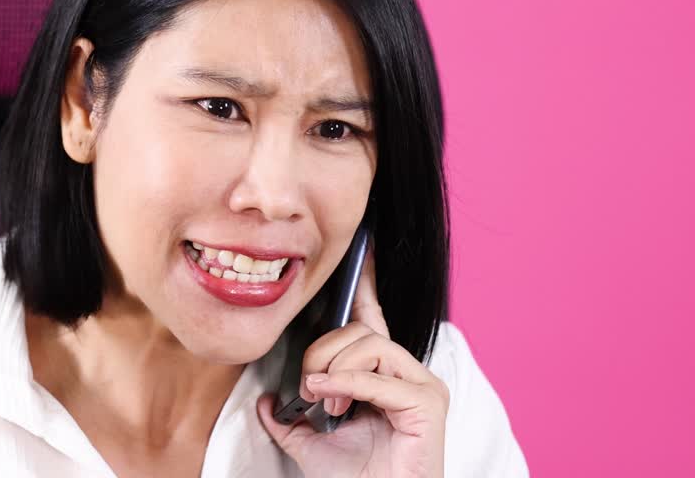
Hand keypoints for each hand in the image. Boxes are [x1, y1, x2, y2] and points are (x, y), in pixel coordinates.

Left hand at [256, 244, 448, 477]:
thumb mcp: (309, 445)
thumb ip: (288, 420)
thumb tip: (265, 402)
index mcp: (381, 375)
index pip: (371, 319)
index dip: (363, 285)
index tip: (360, 250)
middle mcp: (406, 373)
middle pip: (359, 331)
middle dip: (323, 353)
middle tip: (311, 389)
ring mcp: (422, 386)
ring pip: (371, 345)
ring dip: (335, 370)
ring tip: (325, 403)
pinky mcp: (429, 403)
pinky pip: (381, 375)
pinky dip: (348, 383)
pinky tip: (329, 397)